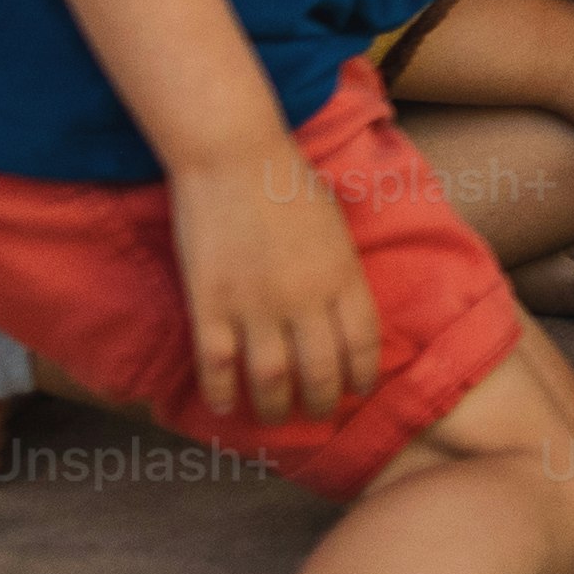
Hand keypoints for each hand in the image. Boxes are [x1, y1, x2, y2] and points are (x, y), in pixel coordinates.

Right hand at [170, 123, 378, 424]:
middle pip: (321, 370)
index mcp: (343, 276)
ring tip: (276, 417)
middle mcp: (305, 299)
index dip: (361, 374)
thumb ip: (341, 271)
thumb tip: (343, 308)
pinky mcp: (211, 304)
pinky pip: (217, 364)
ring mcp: (256, 305)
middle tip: (318, 414)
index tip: (358, 391)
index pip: (362, 342)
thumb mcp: (334, 227)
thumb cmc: (287, 183)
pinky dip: (222, 391)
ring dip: (275, 407)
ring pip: (271, 378)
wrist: (234, 156)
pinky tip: (226, 405)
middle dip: (323, 401)